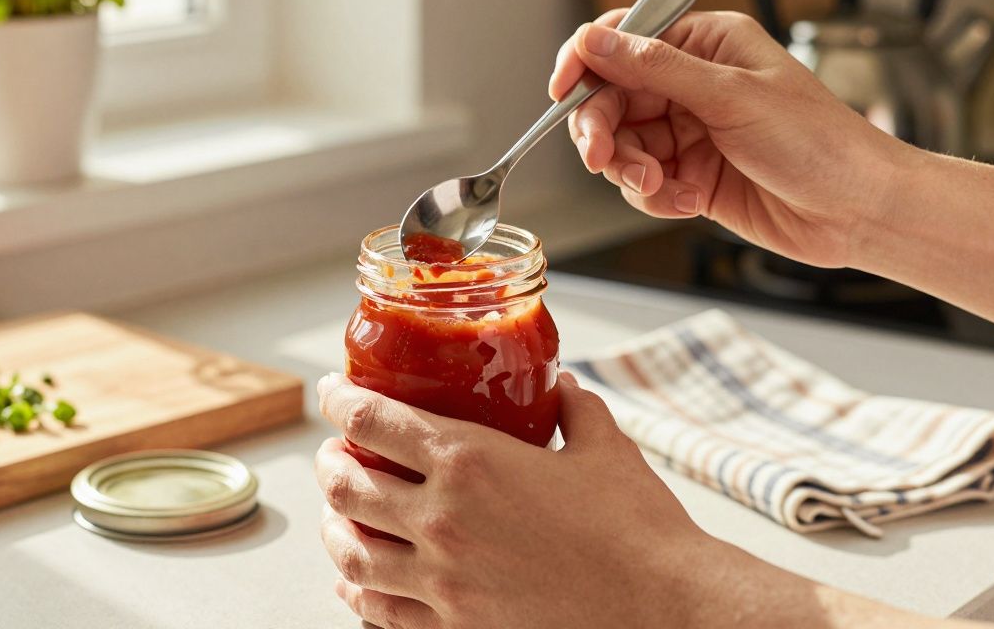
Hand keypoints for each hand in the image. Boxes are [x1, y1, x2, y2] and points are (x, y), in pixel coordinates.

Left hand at [313, 372, 721, 627]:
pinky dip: (357, 589)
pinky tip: (354, 581)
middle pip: (348, 485)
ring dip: (332, 526)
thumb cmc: (639, 530)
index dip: (341, 400)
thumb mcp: (604, 447)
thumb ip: (574, 409)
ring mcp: (443, 581)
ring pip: (352, 551)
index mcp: (470, 463)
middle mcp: (442, 520)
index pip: (374, 420)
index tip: (333, 392)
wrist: (664, 611)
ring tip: (333, 513)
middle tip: (332, 452)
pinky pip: (381, 610)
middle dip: (329, 462)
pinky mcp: (455, 628)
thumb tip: (561, 387)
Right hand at [549, 10, 907, 268]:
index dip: (586, 62)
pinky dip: (655, 197)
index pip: (625, 40)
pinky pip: (643, 185)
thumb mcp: (731, 96)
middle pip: (612, 100)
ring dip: (631, 171)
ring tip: (660, 186)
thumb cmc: (819, 142)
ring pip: (622, 147)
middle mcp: (692, 86)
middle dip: (603, 132)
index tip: (562, 90)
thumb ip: (656, 68)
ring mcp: (689, 133)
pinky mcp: (690, 177)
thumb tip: (597, 41)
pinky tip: (687, 201)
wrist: (856, 210)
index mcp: (707, 46)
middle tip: (601, 157)